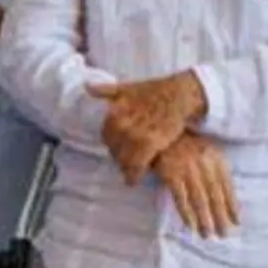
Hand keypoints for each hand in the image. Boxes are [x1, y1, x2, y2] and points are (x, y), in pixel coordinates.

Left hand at [88, 72, 207, 182]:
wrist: (180, 94)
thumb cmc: (155, 90)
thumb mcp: (127, 87)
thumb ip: (106, 90)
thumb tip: (87, 87)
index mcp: (115, 111)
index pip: (106, 135)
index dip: (110, 144)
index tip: (114, 150)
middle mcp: (122, 123)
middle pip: (113, 148)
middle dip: (117, 157)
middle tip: (121, 164)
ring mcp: (136, 133)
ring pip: (124, 158)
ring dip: (124, 167)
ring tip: (127, 173)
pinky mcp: (151, 143)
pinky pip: (137, 163)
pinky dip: (134, 174)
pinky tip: (132, 180)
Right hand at [152, 133, 238, 238]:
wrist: (155, 129)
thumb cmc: (180, 143)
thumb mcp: (203, 151)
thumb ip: (213, 168)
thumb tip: (225, 196)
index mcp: (216, 157)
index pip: (227, 186)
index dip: (232, 205)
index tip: (236, 222)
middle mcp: (204, 163)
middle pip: (215, 196)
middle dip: (220, 217)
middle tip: (223, 235)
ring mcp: (187, 167)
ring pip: (199, 199)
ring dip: (204, 219)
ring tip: (207, 235)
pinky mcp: (171, 172)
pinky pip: (181, 197)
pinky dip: (186, 212)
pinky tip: (190, 225)